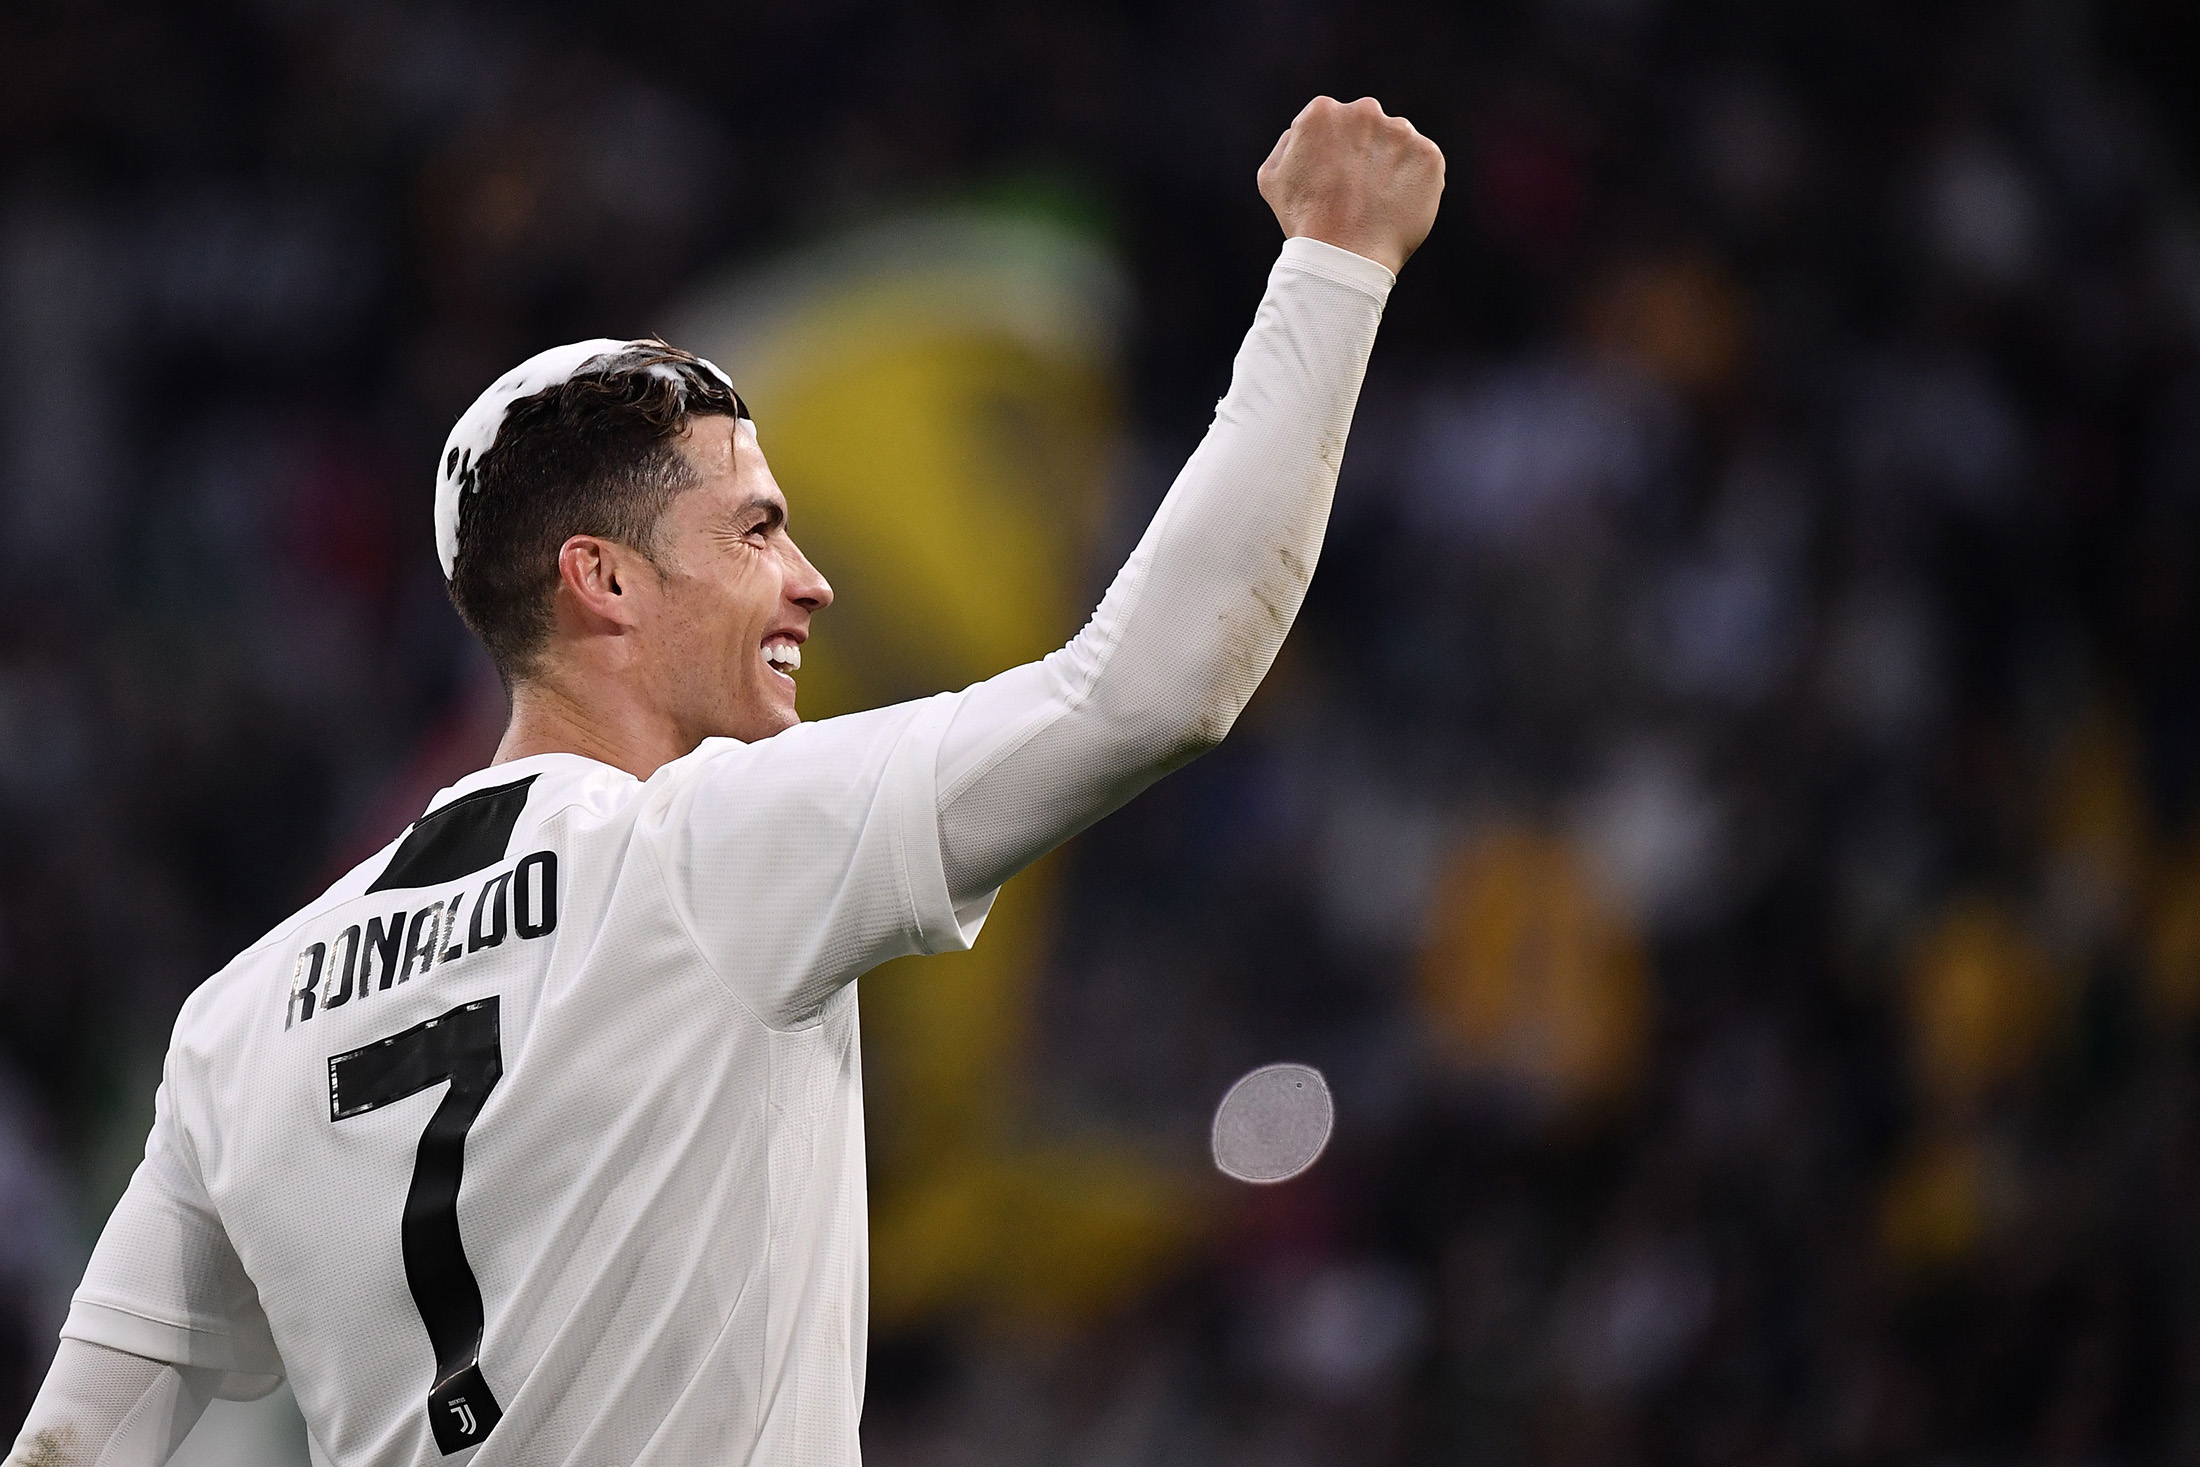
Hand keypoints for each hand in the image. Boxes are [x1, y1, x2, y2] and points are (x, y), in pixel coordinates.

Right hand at [1258, 96, 1444, 275]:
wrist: (1344, 256)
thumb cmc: (1304, 222)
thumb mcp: (1273, 176)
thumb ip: (1289, 142)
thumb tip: (1303, 132)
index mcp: (1323, 111)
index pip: (1335, 122)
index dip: (1334, 152)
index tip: (1333, 179)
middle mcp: (1364, 111)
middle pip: (1369, 127)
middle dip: (1365, 152)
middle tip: (1356, 192)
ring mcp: (1401, 132)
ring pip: (1398, 144)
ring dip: (1391, 166)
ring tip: (1376, 203)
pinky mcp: (1429, 156)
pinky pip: (1423, 165)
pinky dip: (1414, 183)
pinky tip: (1396, 206)